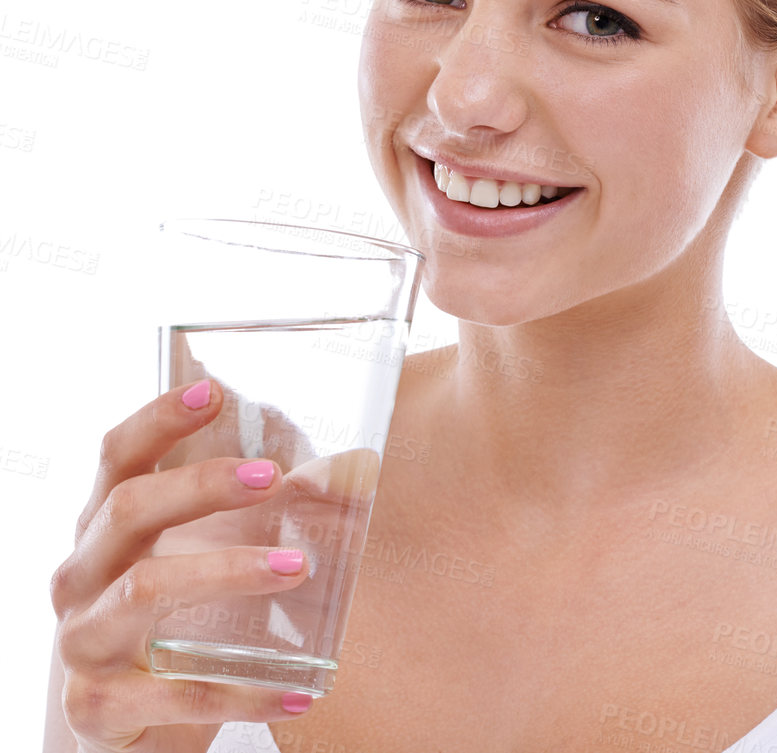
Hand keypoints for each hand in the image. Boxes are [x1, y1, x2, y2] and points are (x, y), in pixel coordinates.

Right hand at [46, 378, 318, 751]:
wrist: (131, 730)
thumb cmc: (178, 624)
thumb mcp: (213, 560)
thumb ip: (276, 511)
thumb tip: (358, 467)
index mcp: (107, 530)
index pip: (117, 459)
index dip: (158, 420)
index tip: (212, 392)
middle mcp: (83, 577)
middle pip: (128, 510)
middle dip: (201, 486)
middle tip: (271, 477)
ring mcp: (83, 642)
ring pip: (146, 590)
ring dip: (227, 571)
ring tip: (298, 565)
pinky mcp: (99, 707)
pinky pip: (175, 693)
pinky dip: (244, 691)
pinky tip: (304, 688)